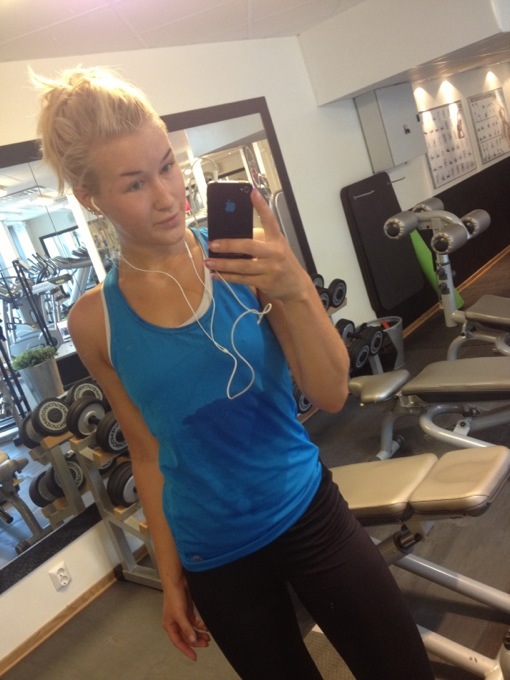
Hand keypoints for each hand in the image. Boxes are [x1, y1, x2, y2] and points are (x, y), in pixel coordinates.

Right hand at [162, 578, 209, 660]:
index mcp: (170, 626)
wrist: (177, 581)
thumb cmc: (174, 597)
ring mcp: (182, 617)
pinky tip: (206, 627)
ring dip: (199, 634)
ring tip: (208, 638)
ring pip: (191, 630)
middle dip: (195, 641)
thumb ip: (186, 628)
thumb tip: (192, 640)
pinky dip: (200, 625)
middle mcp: (176, 623)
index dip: (186, 650)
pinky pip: (195, 622)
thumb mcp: (180, 614)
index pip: (178, 642)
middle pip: (186, 637)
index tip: (195, 657)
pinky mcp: (188, 611)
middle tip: (206, 644)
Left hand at [205, 188, 311, 302]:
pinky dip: (228, 277)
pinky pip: (243, 279)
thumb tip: (231, 237)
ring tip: (208, 261)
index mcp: (277, 239)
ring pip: (242, 266)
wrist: (296, 286)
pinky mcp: (265, 282)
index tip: (252, 192)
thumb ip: (260, 241)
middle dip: (229, 245)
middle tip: (212, 244)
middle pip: (249, 246)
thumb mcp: (277, 247)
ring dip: (223, 264)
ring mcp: (270, 268)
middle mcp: (274, 252)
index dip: (261, 206)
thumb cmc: (282, 263)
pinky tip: (216, 275)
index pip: (269, 220)